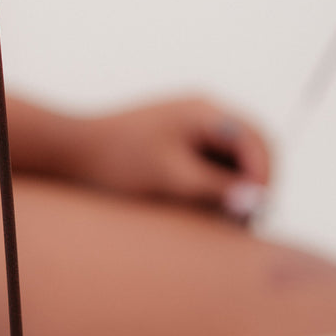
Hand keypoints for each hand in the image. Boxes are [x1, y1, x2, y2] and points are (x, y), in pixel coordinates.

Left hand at [72, 97, 272, 219]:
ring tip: (226, 223)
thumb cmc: (117, 162)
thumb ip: (217, 189)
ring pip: (231, 161)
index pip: (258, 141)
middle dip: (254, 186)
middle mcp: (203, 113)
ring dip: (235, 190)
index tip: (260, 213)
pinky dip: (215, 188)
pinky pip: (210, 166)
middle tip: (249, 223)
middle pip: (250, 150)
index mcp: (205, 112)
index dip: (265, 178)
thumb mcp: (172, 178)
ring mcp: (190, 128)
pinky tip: (206, 213)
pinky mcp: (177, 145)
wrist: (70, 151)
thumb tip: (260, 201)